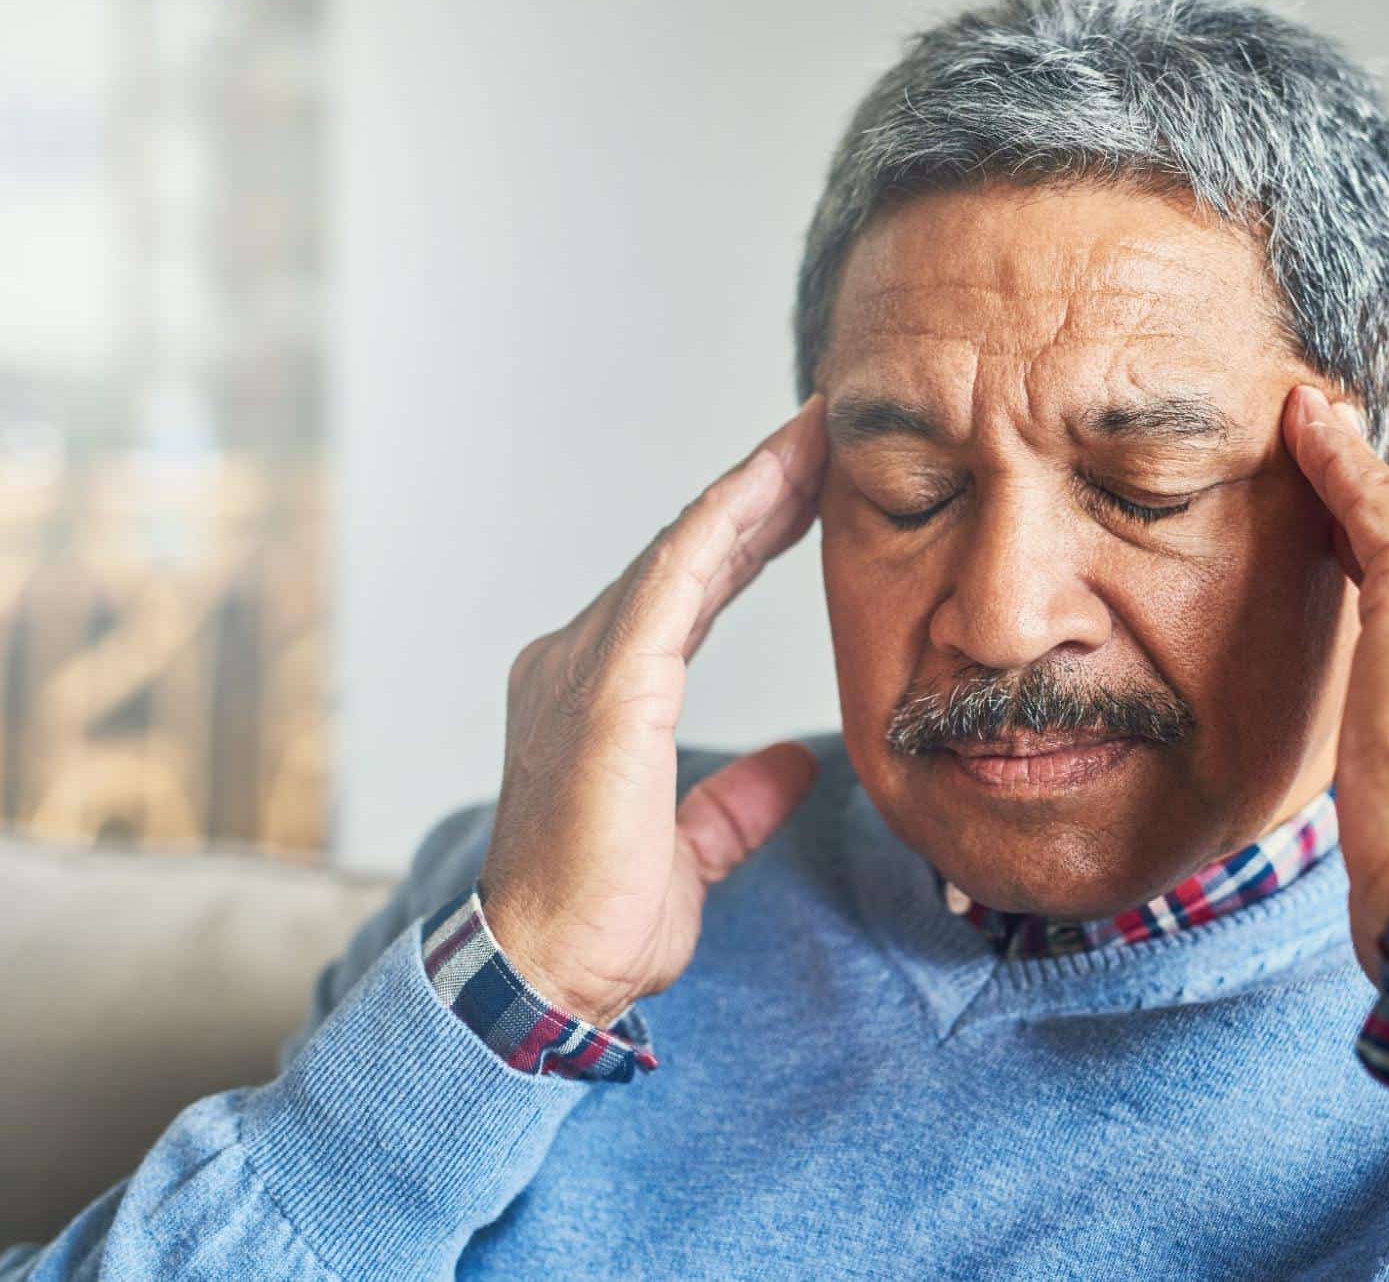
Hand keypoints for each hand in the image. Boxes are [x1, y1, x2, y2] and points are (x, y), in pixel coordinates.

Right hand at [478, 397, 828, 1024]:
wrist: (546, 971)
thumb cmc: (602, 920)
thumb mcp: (689, 849)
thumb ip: (735, 803)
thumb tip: (793, 764)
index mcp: (595, 694)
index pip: (685, 593)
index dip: (748, 535)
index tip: (811, 489)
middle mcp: (577, 659)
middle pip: (686, 554)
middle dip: (760, 492)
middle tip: (824, 436)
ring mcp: (583, 663)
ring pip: (683, 549)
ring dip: (754, 489)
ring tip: (817, 439)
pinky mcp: (607, 685)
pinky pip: (674, 579)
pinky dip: (726, 524)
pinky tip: (772, 484)